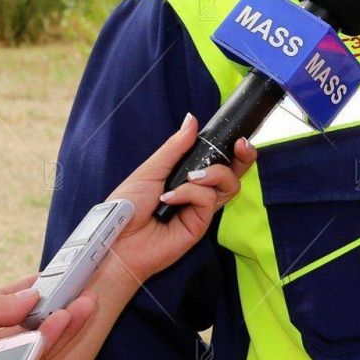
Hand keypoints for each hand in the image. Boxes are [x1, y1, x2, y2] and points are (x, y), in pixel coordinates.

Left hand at [0, 278, 91, 359]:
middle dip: (59, 315)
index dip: (40, 295)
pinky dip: (39, 351)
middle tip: (86, 295)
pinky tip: (52, 332)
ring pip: (33, 354)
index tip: (65, 278)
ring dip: (58, 331)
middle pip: (31, 333)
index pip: (14, 310)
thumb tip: (31, 294)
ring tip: (79, 309)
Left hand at [105, 112, 256, 282]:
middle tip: (240, 146)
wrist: (117, 240)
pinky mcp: (200, 225)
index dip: (233, 148)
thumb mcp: (150, 169)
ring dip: (213, 173)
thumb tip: (192, 119)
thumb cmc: (128, 206)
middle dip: (243, 157)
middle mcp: (198, 192)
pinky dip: (191, 192)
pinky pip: (208, 199)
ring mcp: (201, 209)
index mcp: (187, 176)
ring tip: (190, 177)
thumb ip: (175, 147)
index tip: (238, 137)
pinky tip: (171, 198)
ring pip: (228, 184)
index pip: (219, 160)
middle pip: (233, 173)